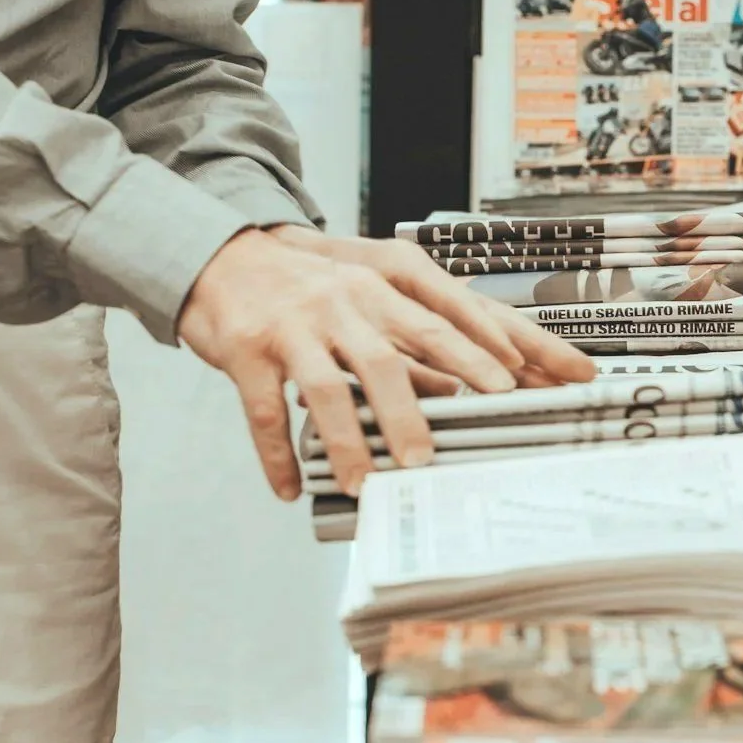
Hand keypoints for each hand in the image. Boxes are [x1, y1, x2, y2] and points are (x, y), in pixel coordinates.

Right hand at [177, 229, 594, 500]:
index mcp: (387, 281)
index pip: (451, 313)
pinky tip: (290, 487)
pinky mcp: (247, 350)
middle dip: (414, 410)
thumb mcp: (371, 294)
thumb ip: (416, 336)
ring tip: (365, 482)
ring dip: (348, 441)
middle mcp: (345, 299)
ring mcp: (295, 325)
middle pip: (391, 356)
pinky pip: (265, 410)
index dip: (487, 346)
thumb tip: (460, 389)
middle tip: (429, 457)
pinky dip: (279, 454)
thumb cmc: (312, 283)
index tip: (518, 381)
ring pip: (328, 389)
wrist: (224, 255)